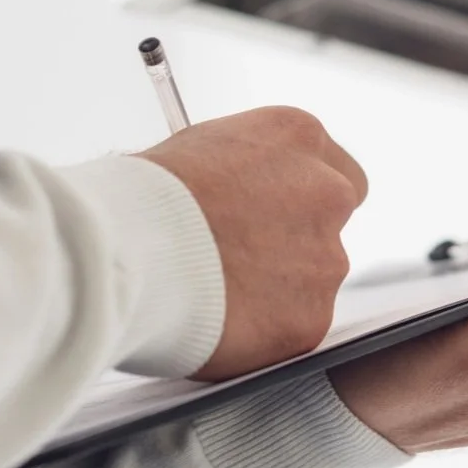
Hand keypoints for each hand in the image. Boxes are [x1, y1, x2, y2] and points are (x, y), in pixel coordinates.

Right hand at [139, 106, 366, 380]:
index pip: (337, 170)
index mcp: (299, 137)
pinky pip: (294, 327)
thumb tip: (244, 189)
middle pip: (331, 223)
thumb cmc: (145, 195)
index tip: (276, 215)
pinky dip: (264, 330)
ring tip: (217, 290)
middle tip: (246, 257)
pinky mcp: (311, 317)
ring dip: (278, 288)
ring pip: (313, 279)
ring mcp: (325, 257)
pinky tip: (222, 320)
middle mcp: (327, 192)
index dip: (302, 199)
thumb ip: (247, 168)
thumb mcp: (202, 147)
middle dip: (298, 241)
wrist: (129, 249)